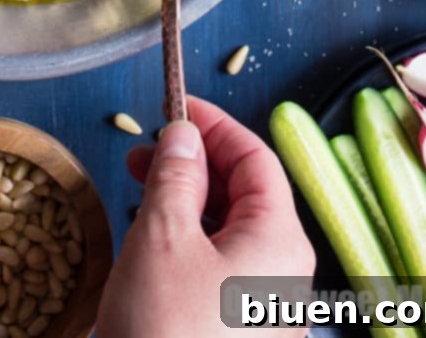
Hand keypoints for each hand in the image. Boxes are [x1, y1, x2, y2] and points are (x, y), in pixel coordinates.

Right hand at [96, 96, 315, 337]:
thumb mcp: (162, 235)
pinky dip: (189, 242)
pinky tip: (153, 246)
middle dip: (195, 164)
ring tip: (141, 195)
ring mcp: (265, 307)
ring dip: (188, 202)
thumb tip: (183, 135)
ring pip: (231, 231)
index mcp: (280, 238)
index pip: (256, 157)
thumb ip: (175, 175)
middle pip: (247, 193)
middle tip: (144, 152)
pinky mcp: (240, 332)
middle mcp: (284, 272)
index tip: (174, 109)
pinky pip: (221, 268)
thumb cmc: (168, 329)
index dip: (214, 126)